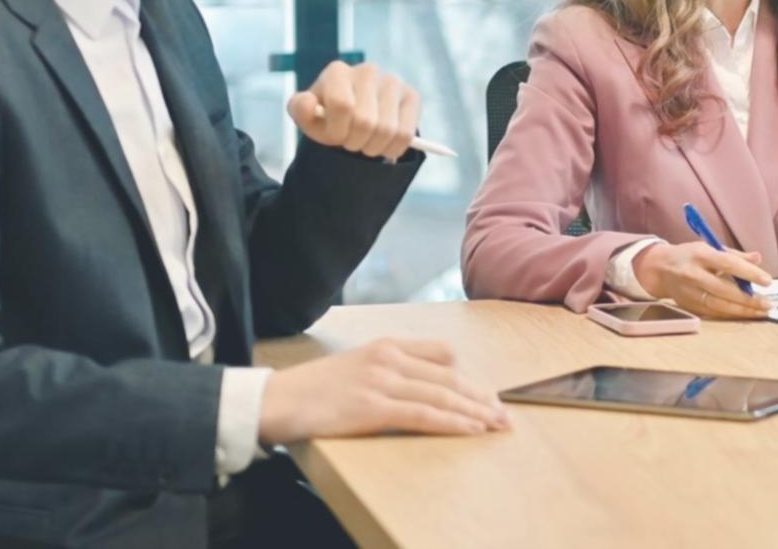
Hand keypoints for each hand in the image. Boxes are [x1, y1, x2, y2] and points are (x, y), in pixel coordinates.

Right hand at [258, 339, 509, 444]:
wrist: (273, 400)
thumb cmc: (311, 390)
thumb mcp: (355, 367)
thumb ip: (387, 371)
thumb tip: (419, 389)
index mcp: (386, 346)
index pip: (442, 353)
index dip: (470, 376)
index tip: (487, 394)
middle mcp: (388, 358)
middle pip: (450, 377)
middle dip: (481, 397)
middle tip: (504, 414)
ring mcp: (381, 381)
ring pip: (442, 396)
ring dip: (474, 412)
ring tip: (496, 425)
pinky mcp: (372, 407)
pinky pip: (423, 415)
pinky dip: (452, 423)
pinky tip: (470, 431)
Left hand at [287, 60, 421, 160]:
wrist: (353, 117)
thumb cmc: (328, 117)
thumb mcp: (308, 117)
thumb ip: (301, 110)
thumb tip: (309, 102)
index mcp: (337, 71)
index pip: (342, 105)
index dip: (337, 130)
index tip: (334, 138)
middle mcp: (368, 70)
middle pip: (365, 121)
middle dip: (355, 142)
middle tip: (351, 142)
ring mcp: (393, 82)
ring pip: (387, 129)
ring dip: (373, 147)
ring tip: (366, 143)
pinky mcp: (412, 96)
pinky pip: (406, 133)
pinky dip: (393, 148)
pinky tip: (384, 144)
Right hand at [633, 241, 773, 319]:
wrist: (660, 268)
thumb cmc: (691, 255)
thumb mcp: (710, 247)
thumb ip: (735, 255)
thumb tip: (758, 259)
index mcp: (701, 254)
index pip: (728, 264)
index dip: (749, 273)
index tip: (767, 281)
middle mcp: (693, 274)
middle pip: (724, 289)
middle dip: (748, 299)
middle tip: (767, 303)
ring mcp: (689, 292)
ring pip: (718, 305)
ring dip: (741, 310)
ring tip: (760, 312)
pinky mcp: (688, 305)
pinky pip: (712, 312)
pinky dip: (730, 314)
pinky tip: (744, 314)